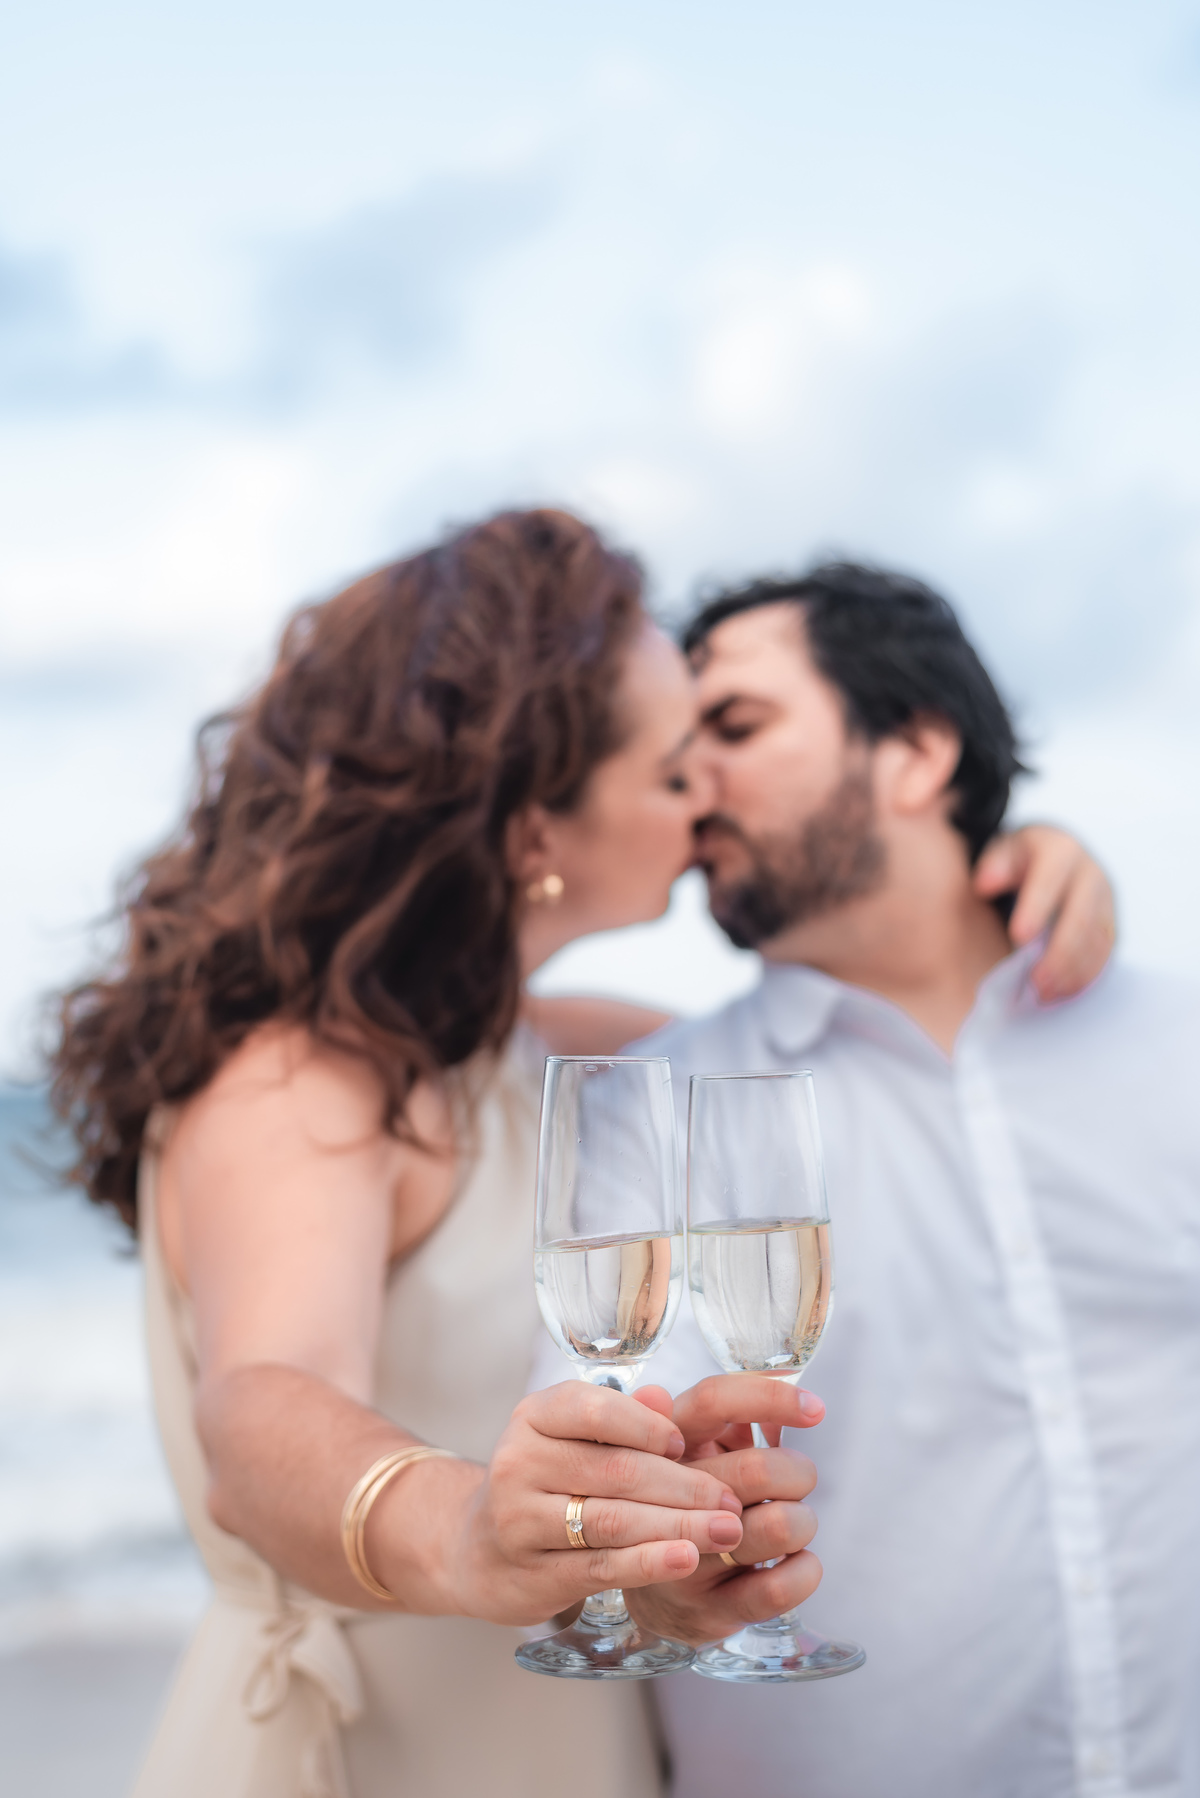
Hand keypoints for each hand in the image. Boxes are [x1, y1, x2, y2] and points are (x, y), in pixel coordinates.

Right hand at [439, 1382, 748, 1626]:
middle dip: (684, 1485)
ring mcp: (519, 1520)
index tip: (688, 1442)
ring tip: (727, 1531)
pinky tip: (687, 1559)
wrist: (479, 1550)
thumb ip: (621, 1420)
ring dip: (678, 1526)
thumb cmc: (546, 1483)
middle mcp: (519, 1462)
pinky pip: (600, 1566)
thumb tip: (666, 1401)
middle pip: (616, 1470)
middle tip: (731, 1499)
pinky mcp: (532, 1573)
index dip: (647, 1426)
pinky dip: (648, 1563)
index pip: (594, 1410)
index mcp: (534, 1417)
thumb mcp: (573, 1440)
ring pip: (613, 1521)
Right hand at [625, 1376, 824, 1647]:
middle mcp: (665, 1497)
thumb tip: (791, 1402)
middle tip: (798, 1483)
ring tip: (793, 1523)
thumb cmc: (691, 1503)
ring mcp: (684, 1557)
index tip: (815, 1408)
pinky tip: (796, 1562)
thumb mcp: (700, 1451)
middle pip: (758, 1469)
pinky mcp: (707, 1609)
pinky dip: (805, 1571)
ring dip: (803, 1522)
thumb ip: (737, 1419)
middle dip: (798, 1473)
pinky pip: (779, 1588)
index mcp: (668, 1443)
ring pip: (778, 1527)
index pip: (715, 1401)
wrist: (653, 1590)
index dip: (769, 1397)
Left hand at [973, 824, 1115, 1001]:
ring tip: (1045, 994)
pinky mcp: (1111, 924)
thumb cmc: (1021, 859)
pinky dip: (1086, 976)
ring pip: (1096, 940)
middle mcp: (1090, 875)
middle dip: (1059, 953)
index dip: (1036, 908)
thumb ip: (994, 865)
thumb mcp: (1004, 851)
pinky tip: (1063, 993)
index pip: (1050, 880)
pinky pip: (1104, 953)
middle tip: (1035, 982)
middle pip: (1080, 917)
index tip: (1019, 936)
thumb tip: (984, 885)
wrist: (1056, 856)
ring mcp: (1106, 901)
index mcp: (1061, 850)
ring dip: (1072, 971)